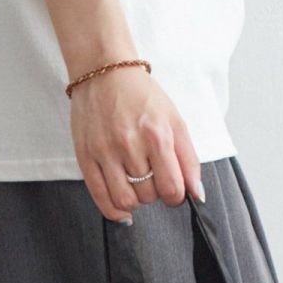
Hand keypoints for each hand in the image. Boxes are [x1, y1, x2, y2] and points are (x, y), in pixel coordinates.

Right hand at [71, 67, 203, 223]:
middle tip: (152, 177)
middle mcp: (130, 145)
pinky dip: (114, 211)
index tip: (173, 189)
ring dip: (136, 200)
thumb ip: (189, 160)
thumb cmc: (142, 97)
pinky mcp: (85, 156)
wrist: (104, 72)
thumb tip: (197, 195)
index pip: (172, 189)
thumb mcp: (175, 121)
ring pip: (126, 200)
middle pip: (149, 195)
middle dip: (155, 193)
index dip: (176, 196)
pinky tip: (123, 209)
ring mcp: (105, 151)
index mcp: (157, 135)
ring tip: (137, 185)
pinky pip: (101, 198)